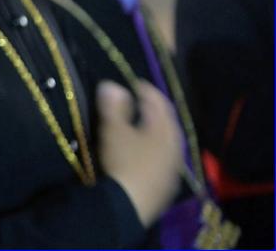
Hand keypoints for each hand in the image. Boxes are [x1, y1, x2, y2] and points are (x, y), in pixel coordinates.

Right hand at [96, 80, 181, 226]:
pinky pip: (163, 158)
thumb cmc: (123, 161)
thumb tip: (111, 85)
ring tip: (141, 126)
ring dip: (154, 130)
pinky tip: (144, 153)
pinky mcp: (167, 184)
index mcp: (165, 129)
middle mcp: (175, 146)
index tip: (134, 82)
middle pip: (166, 122)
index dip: (147, 90)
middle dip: (153, 110)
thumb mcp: (114, 130)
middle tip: (139, 101)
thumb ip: (113, 106)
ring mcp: (173, 167)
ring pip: (166, 141)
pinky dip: (154, 148)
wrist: (129, 205)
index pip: (159, 102)